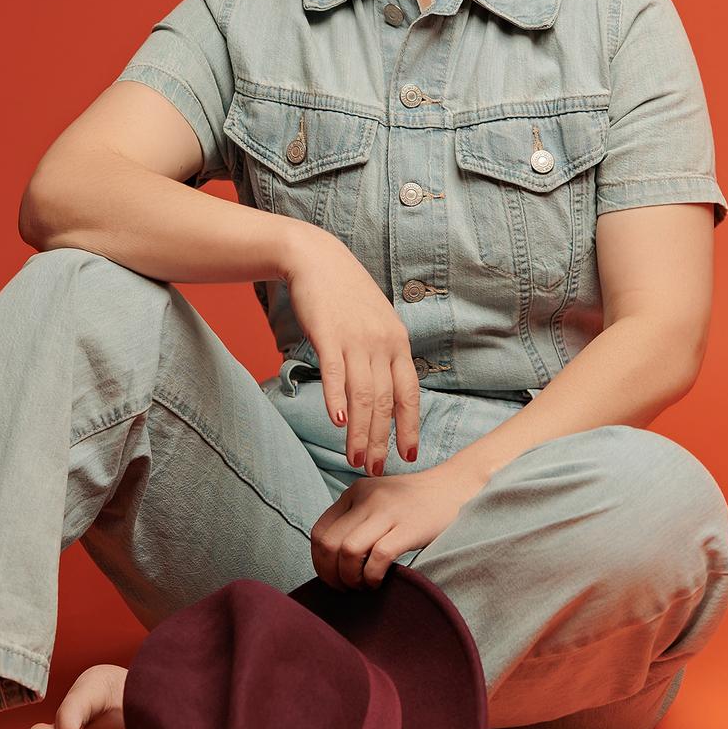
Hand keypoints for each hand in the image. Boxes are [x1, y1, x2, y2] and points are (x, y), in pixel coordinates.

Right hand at [279, 225, 421, 476]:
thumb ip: (383, 357)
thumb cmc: (346, 295)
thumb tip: (386, 396)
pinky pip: (335, 372)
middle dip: (381, 440)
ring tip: (354, 458)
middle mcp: (382, 343)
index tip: (409, 455)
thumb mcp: (376, 324)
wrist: (317, 259)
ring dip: (359, 431)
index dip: (410, 427)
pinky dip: (337, 398)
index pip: (409, 393)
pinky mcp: (328, 334)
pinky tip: (336, 421)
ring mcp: (355, 339)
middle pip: (385, 402)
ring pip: (362, 395)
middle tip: (374, 469)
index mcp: (397, 343)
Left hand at [310, 458, 490, 589]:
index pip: (319, 531)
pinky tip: (379, 582)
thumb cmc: (414, 504)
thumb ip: (355, 520)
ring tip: (363, 586)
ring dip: (350, 578)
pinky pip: (378, 557)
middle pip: (329, 543)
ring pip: (348, 551)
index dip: (319, 562)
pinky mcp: (409, 527)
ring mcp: (388, 511)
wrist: (455, 488)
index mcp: (354, 492)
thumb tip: (330, 562)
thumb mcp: (377, 501)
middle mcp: (367, 498)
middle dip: (331, 574)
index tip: (331, 578)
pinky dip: (372, 576)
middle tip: (345, 588)